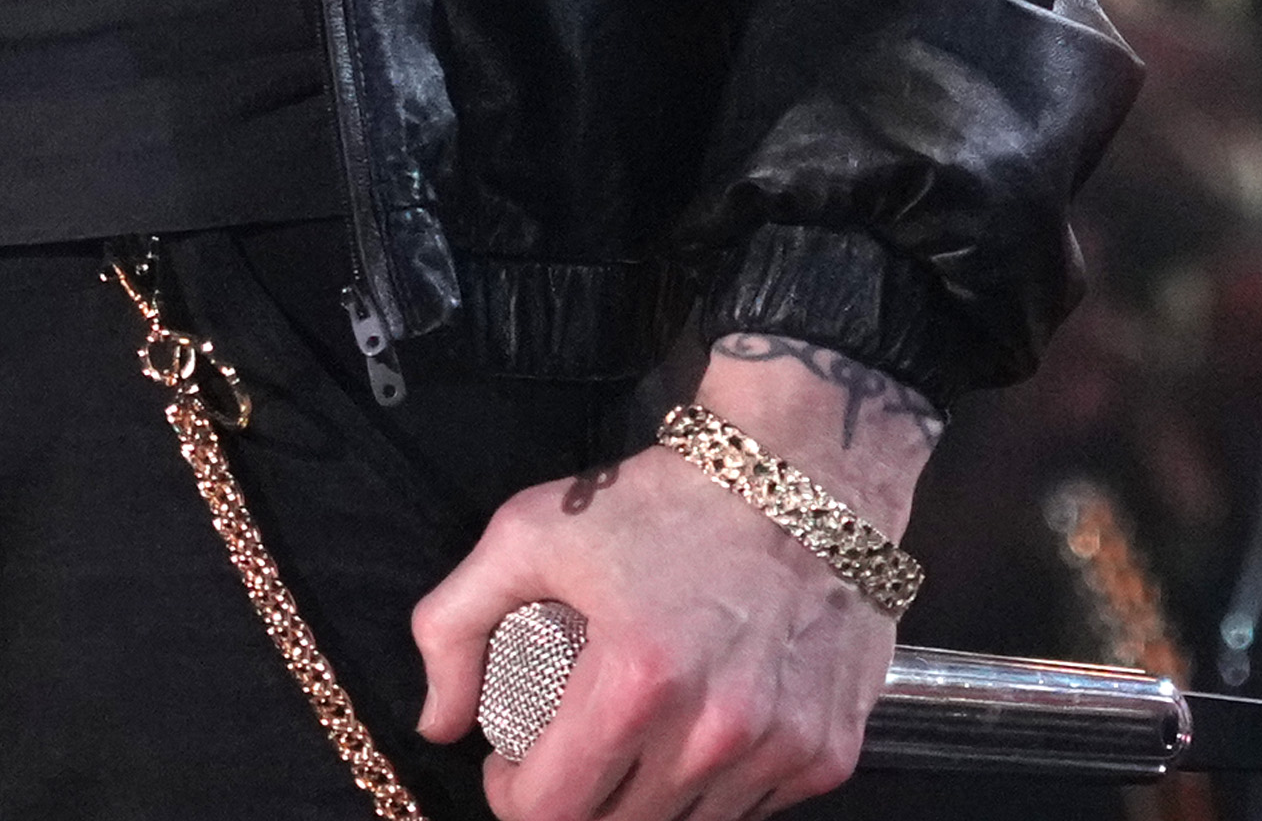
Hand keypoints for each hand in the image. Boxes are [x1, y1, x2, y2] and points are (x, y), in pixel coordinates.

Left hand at [415, 347, 928, 820]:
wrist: (798, 474)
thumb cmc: (658, 503)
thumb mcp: (530, 533)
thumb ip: (456, 626)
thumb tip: (436, 723)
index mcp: (634, 684)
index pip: (550, 812)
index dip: (513, 794)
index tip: (513, 761)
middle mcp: (712, 735)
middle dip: (576, 799)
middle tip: (568, 745)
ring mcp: (776, 753)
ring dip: (644, 798)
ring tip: (632, 732)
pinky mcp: (825, 757)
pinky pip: (750, 811)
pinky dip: (713, 787)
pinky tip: (698, 726)